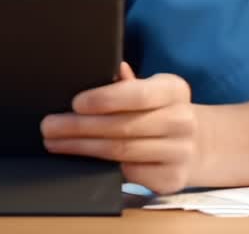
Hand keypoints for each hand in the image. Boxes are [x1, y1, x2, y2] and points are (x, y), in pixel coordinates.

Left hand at [40, 62, 196, 193]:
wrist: (199, 145)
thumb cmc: (161, 111)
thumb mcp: (152, 89)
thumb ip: (128, 83)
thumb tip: (108, 70)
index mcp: (174, 90)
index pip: (137, 95)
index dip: (104, 100)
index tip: (75, 103)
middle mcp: (182, 121)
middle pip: (122, 127)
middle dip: (79, 127)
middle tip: (49, 126)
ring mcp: (179, 153)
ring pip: (120, 152)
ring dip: (82, 148)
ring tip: (55, 142)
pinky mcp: (171, 179)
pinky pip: (129, 173)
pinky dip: (102, 166)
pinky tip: (82, 159)